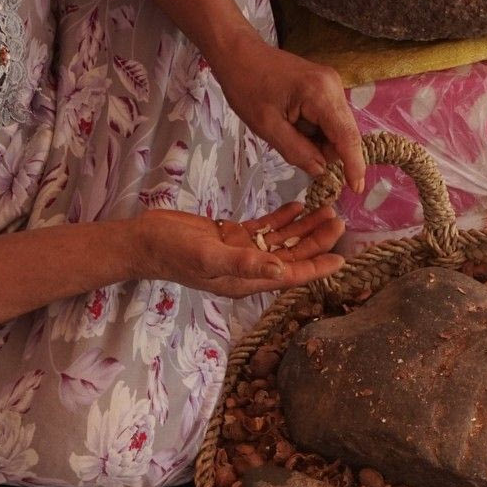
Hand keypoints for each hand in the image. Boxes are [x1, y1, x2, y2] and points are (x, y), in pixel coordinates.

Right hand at [131, 202, 344, 298]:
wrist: (144, 241)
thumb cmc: (173, 252)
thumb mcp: (210, 257)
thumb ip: (245, 264)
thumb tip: (280, 272)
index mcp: (246, 281)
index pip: (291, 276)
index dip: (317, 268)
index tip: (343, 259)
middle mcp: (249, 269)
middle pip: (292, 256)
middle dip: (316, 241)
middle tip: (339, 220)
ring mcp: (241, 252)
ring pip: (281, 241)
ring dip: (303, 227)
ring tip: (325, 209)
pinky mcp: (232, 236)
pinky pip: (264, 229)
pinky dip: (281, 218)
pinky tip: (297, 205)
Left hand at [213, 36, 366, 192]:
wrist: (238, 53)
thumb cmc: (246, 86)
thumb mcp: (267, 126)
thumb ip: (297, 151)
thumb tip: (321, 170)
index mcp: (320, 94)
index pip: (346, 137)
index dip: (353, 165)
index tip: (356, 189)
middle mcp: (333, 86)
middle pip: (345, 134)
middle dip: (327, 151)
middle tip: (295, 151)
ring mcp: (331, 84)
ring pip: (338, 128)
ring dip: (319, 141)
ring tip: (289, 132)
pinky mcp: (326, 86)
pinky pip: (329, 119)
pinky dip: (316, 131)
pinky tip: (294, 126)